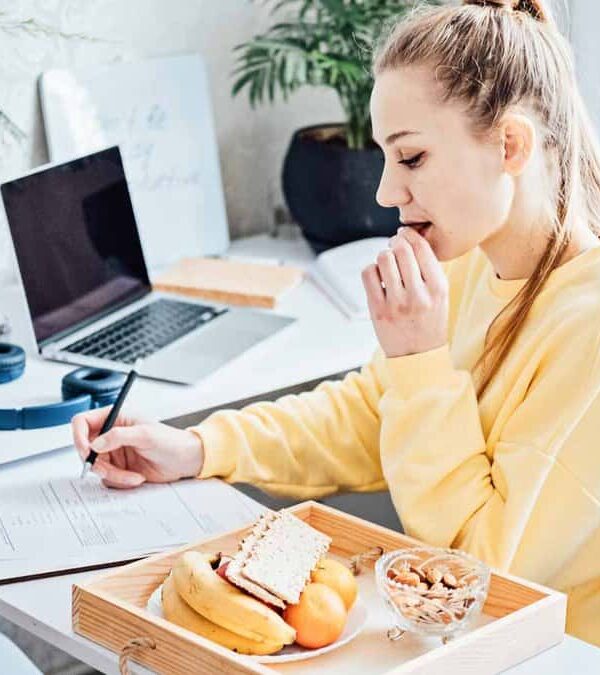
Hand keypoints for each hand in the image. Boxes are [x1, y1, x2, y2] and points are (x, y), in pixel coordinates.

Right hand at [72, 408, 203, 488]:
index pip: (83, 422)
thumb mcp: (145, 434)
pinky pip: (107, 478)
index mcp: (115, 417)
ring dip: (113, 475)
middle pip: (86, 449)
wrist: (184, 460)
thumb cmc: (170, 440)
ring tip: (133, 475)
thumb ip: (118, 436)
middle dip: (97, 463)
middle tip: (109, 469)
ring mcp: (113, 452)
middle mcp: (111, 434)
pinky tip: (136, 477)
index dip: (78, 436)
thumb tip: (95, 443)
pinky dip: (119, 481)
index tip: (86, 451)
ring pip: (96, 467)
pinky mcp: (118, 468)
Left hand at [361, 227, 448, 357]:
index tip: (404, 235)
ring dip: (384, 256)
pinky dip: (372, 270)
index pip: (422, 248)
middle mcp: (419, 295)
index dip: (410, 235)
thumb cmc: (429, 321)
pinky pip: (368, 273)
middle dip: (395, 243)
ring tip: (388, 264)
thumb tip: (407, 238)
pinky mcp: (378, 310)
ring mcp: (397, 303)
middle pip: (401, 249)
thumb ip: (428, 270)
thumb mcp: (440, 296)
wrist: (417, 356)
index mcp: (438, 288)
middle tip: (394, 246)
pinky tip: (379, 278)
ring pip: (384, 258)